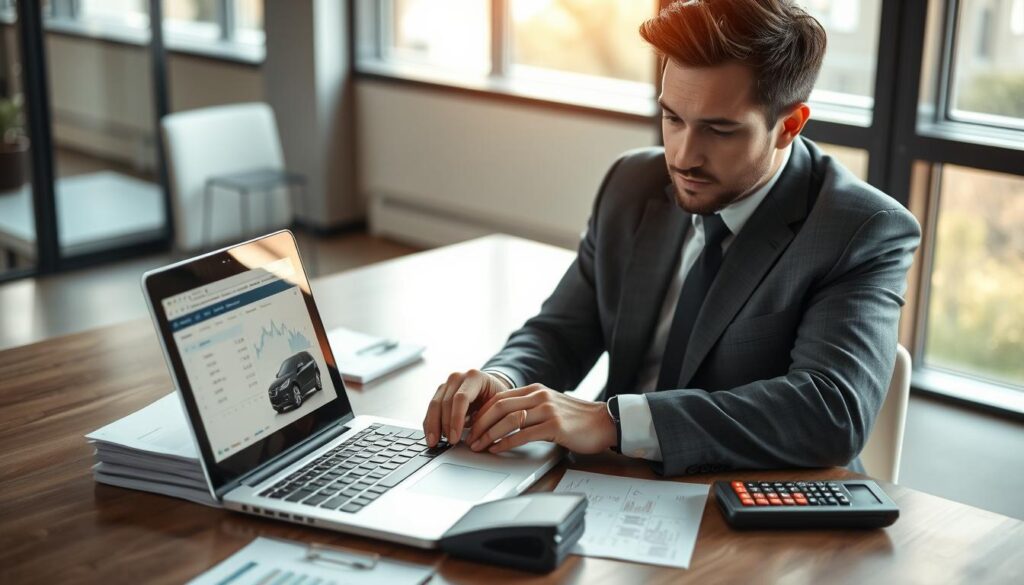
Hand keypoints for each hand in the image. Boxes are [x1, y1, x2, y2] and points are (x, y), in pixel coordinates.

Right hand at [422, 369, 509, 446]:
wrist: (490, 387)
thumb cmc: (495, 398)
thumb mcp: (497, 405)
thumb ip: (488, 418)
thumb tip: (479, 440)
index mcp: (475, 377)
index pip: (461, 398)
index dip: (456, 419)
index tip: (455, 437)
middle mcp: (458, 377)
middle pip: (445, 402)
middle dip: (445, 425)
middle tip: (447, 442)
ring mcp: (447, 384)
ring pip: (434, 405)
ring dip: (433, 425)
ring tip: (434, 442)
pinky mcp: (439, 392)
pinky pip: (431, 409)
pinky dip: (430, 423)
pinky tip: (431, 436)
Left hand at [467, 384, 616, 454]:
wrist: (605, 422)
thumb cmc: (578, 419)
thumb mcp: (551, 406)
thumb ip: (530, 408)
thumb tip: (505, 420)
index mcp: (535, 390)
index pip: (499, 398)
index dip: (481, 412)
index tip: (471, 425)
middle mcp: (539, 396)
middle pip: (498, 406)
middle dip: (479, 423)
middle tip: (469, 437)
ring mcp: (547, 410)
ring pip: (508, 420)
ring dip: (488, 434)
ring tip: (478, 445)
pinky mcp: (555, 426)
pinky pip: (523, 434)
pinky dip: (505, 442)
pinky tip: (497, 448)